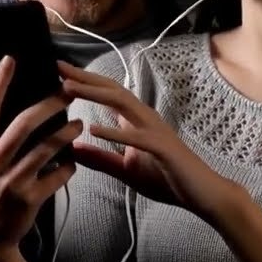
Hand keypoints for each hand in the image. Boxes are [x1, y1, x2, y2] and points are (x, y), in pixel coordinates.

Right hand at [0, 56, 81, 261]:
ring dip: (66, 133)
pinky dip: (68, 167)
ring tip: (80, 123)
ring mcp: (9, 183)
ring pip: (44, 149)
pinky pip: (55, 177)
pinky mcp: (28, 200)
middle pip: (23, 124)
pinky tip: (74, 160)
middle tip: (69, 92)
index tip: (12, 58)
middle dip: (49, 105)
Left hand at [58, 61, 231, 219]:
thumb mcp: (125, 170)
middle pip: (112, 90)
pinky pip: (137, 137)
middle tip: (58, 66)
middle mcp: (145, 118)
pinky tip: (94, 130)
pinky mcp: (163, 148)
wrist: (202, 194)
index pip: (108, 94)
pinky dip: (115, 133)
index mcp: (136, 121)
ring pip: (123, 104)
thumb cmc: (168, 179)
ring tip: (69, 88)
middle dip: (85, 77)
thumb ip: (100, 159)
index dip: (85, 81)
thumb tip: (71, 149)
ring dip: (95, 94)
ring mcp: (155, 131)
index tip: (59, 72)